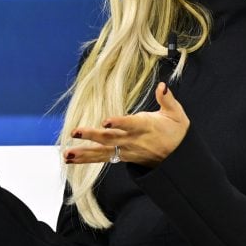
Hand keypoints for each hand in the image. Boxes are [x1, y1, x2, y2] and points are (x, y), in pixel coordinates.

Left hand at [65, 82, 188, 167]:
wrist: (179, 159)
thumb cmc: (177, 133)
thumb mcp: (177, 115)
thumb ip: (167, 100)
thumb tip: (162, 85)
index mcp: (146, 126)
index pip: (131, 125)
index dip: (119, 123)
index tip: (106, 121)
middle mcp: (133, 140)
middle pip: (111, 139)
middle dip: (91, 136)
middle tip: (75, 132)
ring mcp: (126, 150)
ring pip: (103, 152)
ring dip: (84, 153)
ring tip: (67, 154)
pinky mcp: (122, 157)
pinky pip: (102, 158)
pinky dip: (86, 159)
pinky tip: (70, 159)